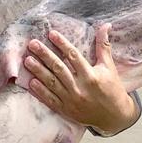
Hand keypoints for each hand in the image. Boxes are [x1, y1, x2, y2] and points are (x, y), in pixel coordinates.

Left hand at [23, 23, 139, 135]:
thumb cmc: (113, 89)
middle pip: (59, 68)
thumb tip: (105, 25)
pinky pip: (50, 100)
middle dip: (45, 55)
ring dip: (39, 71)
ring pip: (52, 83)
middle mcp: (80, 88)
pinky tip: (31, 82)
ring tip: (27, 60)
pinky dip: (40, 91)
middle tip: (33, 44)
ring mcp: (72, 100)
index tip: (51, 34)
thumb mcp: (109, 67)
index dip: (62, 44)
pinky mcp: (66, 110)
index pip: (74, 56)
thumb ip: (104, 46)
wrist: (114, 117)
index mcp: (91, 76)